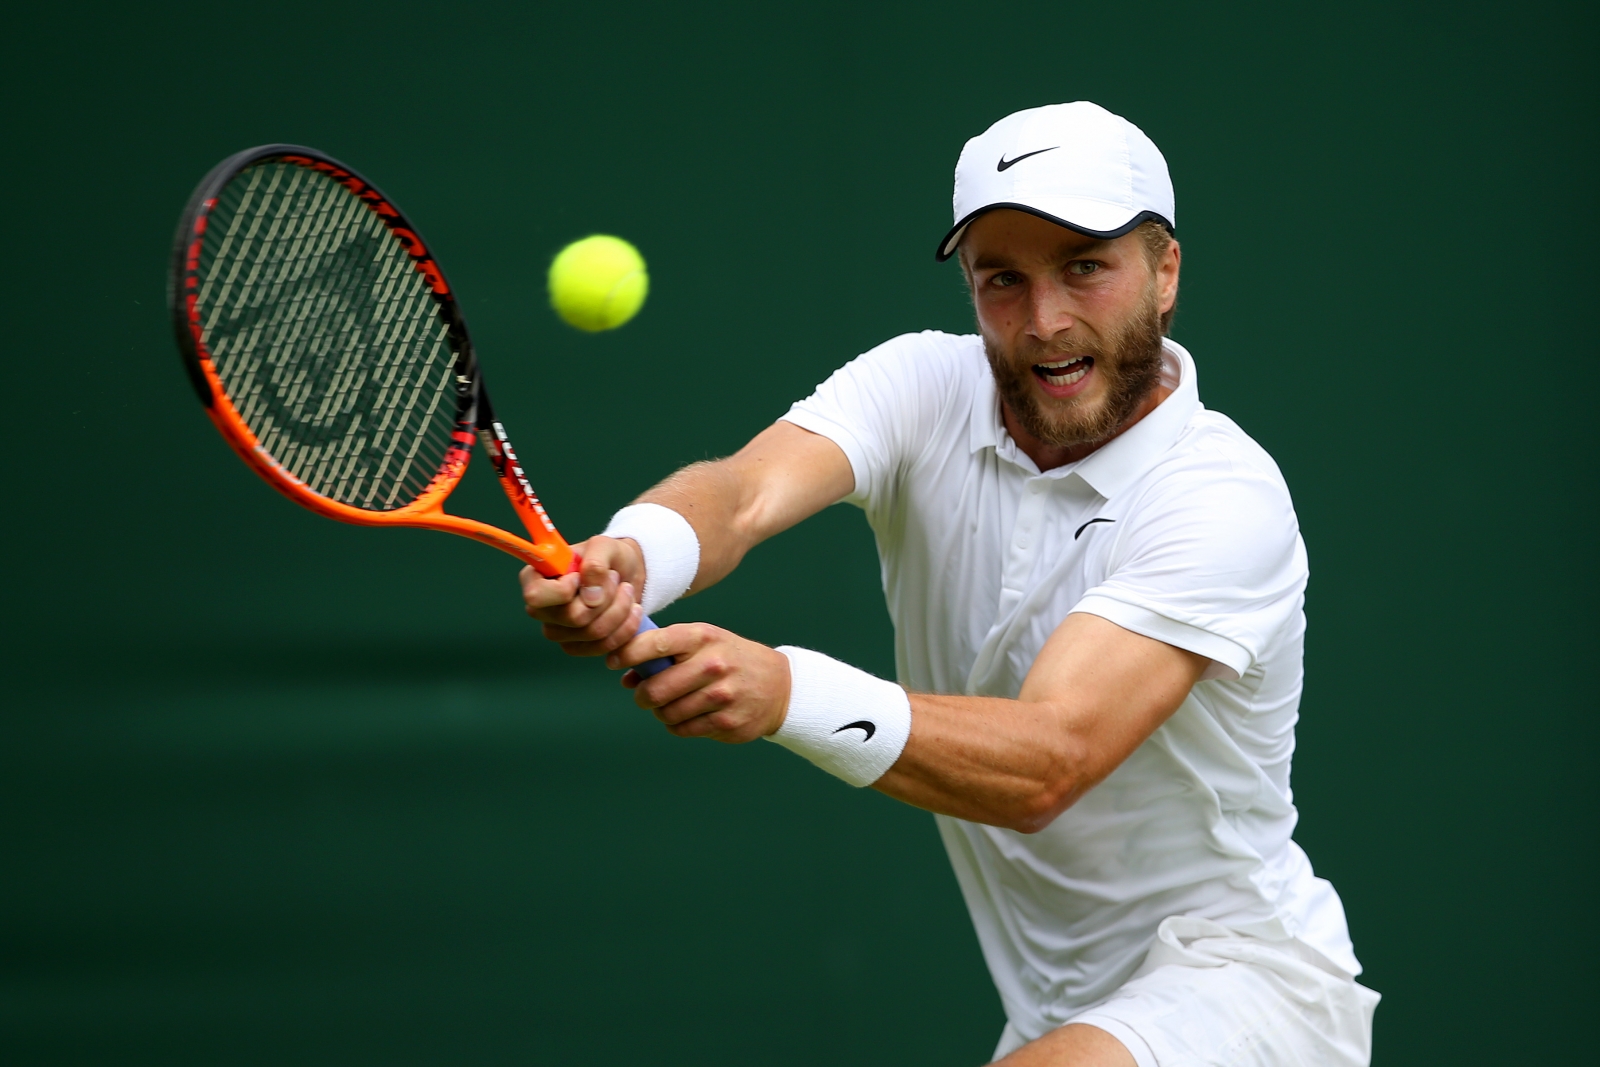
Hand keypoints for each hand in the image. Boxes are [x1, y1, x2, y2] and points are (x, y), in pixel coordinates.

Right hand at [519, 535, 646, 656]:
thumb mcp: (604, 546)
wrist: (627, 573)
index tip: (581, 577)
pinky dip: (624, 629)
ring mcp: (558, 631)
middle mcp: (542, 608)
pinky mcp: (577, 646)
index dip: (563, 591)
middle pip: (572, 617)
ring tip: (626, 590)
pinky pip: (601, 647)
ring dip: (619, 610)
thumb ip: (595, 563)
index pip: (536, 596)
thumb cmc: (608, 556)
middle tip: (615, 578)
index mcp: (535, 579)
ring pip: (591, 633)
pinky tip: (633, 610)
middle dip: (604, 597)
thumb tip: (590, 597)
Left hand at [609, 623, 790, 743]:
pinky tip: (689, 715)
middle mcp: (713, 665)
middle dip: (643, 695)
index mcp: (704, 637)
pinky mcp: (727, 723)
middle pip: (656, 689)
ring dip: (662, 712)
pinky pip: (683, 730)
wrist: (780, 686)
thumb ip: (666, 652)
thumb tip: (627, 678)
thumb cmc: (731, 659)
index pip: (656, 643)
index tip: (614, 662)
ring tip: (671, 705)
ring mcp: (722, 696)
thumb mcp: (705, 642)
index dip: (628, 654)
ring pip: (667, 713)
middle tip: (645, 695)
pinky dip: (678, 725)